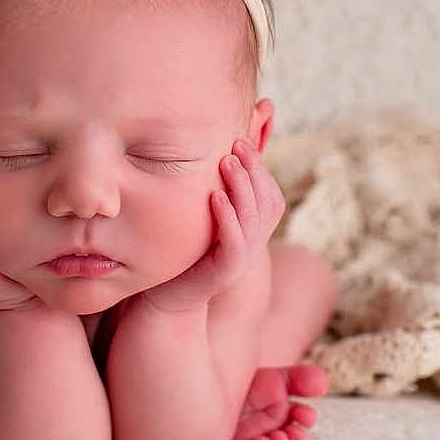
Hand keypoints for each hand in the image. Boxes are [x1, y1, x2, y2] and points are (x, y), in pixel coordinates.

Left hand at [139, 139, 284, 313]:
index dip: (261, 168)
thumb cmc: (182, 252)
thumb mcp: (202, 218)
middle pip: (268, 202)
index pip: (272, 196)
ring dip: (242, 187)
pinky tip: (215, 197)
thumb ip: (213, 192)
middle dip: (254, 169)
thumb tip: (213, 153)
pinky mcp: (226, 273)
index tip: (241, 141)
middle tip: (236, 144)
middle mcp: (254, 245)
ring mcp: (243, 260)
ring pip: (254, 219)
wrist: (167, 299)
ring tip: (226, 162)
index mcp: (253, 231)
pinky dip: (228, 217)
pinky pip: (235, 242)